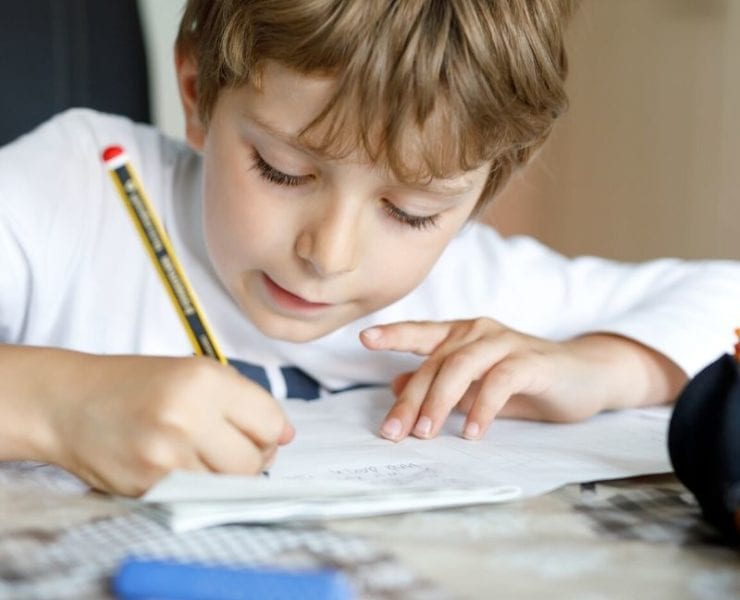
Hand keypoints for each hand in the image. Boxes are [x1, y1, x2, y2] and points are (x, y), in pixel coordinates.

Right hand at [45, 354, 292, 495]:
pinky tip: (180, 466)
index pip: (270, 422)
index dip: (269, 431)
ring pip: (229, 485)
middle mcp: (187, 416)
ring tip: (200, 455)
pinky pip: (199, 497)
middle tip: (228, 447)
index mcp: (204, 380)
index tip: (256, 431)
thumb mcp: (194, 373)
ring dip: (224, 476)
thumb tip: (287, 435)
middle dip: (251, 458)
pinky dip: (198, 487)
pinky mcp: (148, 486)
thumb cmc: (136, 385)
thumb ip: (245, 401)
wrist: (69, 402)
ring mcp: (166, 455)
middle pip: (254, 461)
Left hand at [360, 318, 684, 441]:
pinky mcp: (531, 361)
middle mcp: (479, 332)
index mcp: (463, 335)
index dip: (394, 333)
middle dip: (411, 401)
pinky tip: (472, 432)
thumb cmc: (526, 381)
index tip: (364, 338)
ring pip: (460, 368)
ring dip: (439, 403)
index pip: (422, 332)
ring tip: (425, 434)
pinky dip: (482, 408)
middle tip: (392, 433)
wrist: (585, 376)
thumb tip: (396, 385)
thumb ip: (440, 384)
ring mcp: (505, 342)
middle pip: (435, 363)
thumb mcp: (476, 385)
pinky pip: (499, 381)